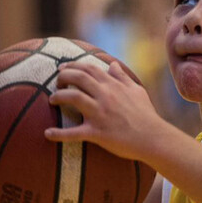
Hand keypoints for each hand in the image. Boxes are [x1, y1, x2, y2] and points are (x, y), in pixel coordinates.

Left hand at [44, 61, 165, 161]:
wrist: (153, 138)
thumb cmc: (146, 115)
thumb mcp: (137, 91)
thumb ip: (122, 77)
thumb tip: (112, 64)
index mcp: (113, 86)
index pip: (89, 68)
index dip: (73, 66)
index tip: (63, 69)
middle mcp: (105, 96)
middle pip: (78, 78)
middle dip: (63, 77)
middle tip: (56, 82)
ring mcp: (100, 114)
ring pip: (73, 98)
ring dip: (58, 97)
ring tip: (52, 100)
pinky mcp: (97, 133)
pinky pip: (73, 133)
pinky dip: (58, 134)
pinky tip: (47, 134)